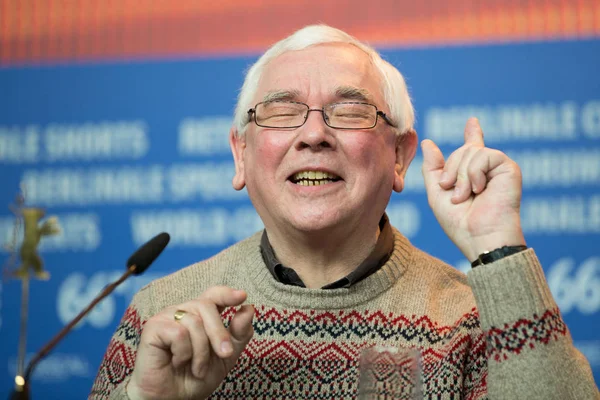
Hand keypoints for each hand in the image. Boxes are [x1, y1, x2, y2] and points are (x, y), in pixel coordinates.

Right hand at [127, 286, 253, 399]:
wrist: (173, 399)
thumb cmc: (196, 377)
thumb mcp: (226, 357)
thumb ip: (239, 334)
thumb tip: (248, 309)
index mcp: (200, 315)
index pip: (214, 294)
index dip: (226, 293)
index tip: (242, 296)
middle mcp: (183, 311)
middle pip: (207, 306)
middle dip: (219, 333)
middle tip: (225, 354)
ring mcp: (166, 317)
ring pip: (194, 322)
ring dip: (201, 352)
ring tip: (196, 368)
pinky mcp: (153, 328)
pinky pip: (178, 333)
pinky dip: (183, 353)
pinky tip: (177, 362)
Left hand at [421, 117, 525, 260]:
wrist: (480, 238)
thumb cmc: (459, 223)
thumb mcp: (436, 193)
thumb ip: (432, 168)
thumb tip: (428, 142)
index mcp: (472, 175)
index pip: (473, 148)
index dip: (473, 133)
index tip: (473, 121)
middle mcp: (487, 169)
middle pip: (461, 150)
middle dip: (450, 171)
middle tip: (453, 193)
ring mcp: (498, 168)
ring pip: (470, 151)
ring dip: (461, 175)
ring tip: (465, 196)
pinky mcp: (508, 168)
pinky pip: (483, 155)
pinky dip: (473, 173)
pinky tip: (479, 190)